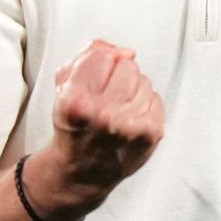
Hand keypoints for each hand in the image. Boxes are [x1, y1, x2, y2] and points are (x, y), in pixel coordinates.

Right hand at [36, 40, 163, 216]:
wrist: (82, 171)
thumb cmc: (74, 127)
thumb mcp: (64, 89)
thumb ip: (86, 58)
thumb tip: (123, 50)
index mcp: (75, 101)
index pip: (101, 55)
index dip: (99, 63)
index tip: (94, 77)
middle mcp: (102, 115)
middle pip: (126, 65)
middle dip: (117, 75)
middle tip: (106, 97)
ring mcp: (129, 126)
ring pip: (143, 81)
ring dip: (132, 91)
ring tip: (117, 111)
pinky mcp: (150, 133)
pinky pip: (156, 98)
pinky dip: (145, 106)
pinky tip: (130, 120)